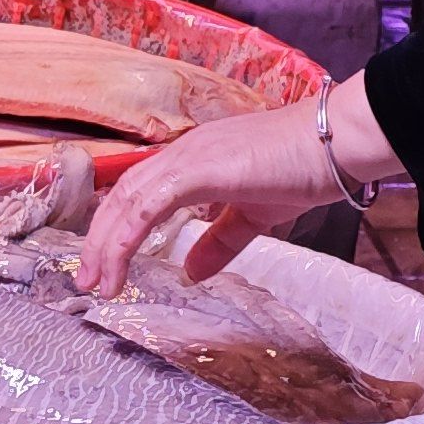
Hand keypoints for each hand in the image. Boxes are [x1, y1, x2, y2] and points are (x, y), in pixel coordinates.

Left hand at [79, 75, 398, 289]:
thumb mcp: (254, 216)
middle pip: (122, 197)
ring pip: (128, 201)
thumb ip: (219, 242)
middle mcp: (182, 154)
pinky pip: (148, 204)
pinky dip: (127, 236)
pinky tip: (120, 263)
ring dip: (106, 243)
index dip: (115, 228)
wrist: (335, 142)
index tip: (104, 266)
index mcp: (192, 162)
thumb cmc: (303, 169)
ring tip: (96, 281)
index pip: (137, 194)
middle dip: (99, 240)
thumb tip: (191, 273)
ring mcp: (188, 158)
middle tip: (87, 281)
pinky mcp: (198, 169)